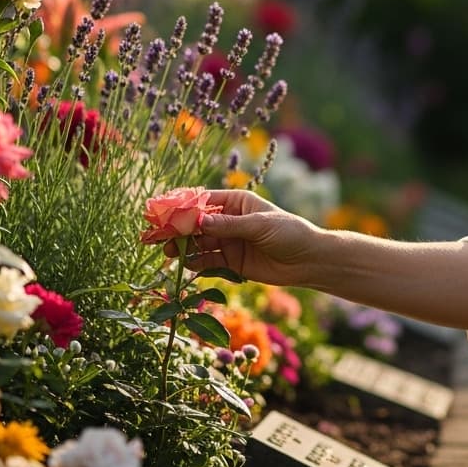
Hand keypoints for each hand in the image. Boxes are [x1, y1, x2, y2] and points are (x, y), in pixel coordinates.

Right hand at [166, 188, 321, 286]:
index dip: (183, 207)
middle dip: (178, 229)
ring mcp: (230, 242)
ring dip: (184, 247)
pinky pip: (209, 262)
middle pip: (197, 224)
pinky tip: (185, 265)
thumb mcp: (258, 225)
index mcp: (236, 203)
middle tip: (158, 236)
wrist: (309, 261)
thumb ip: (228, 226)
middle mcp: (230, 221)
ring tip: (168, 252)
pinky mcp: (232, 263)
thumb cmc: (289, 233)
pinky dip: (196, 263)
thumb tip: (198, 222)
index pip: (204, 202)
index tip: (164, 212)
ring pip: (200, 244)